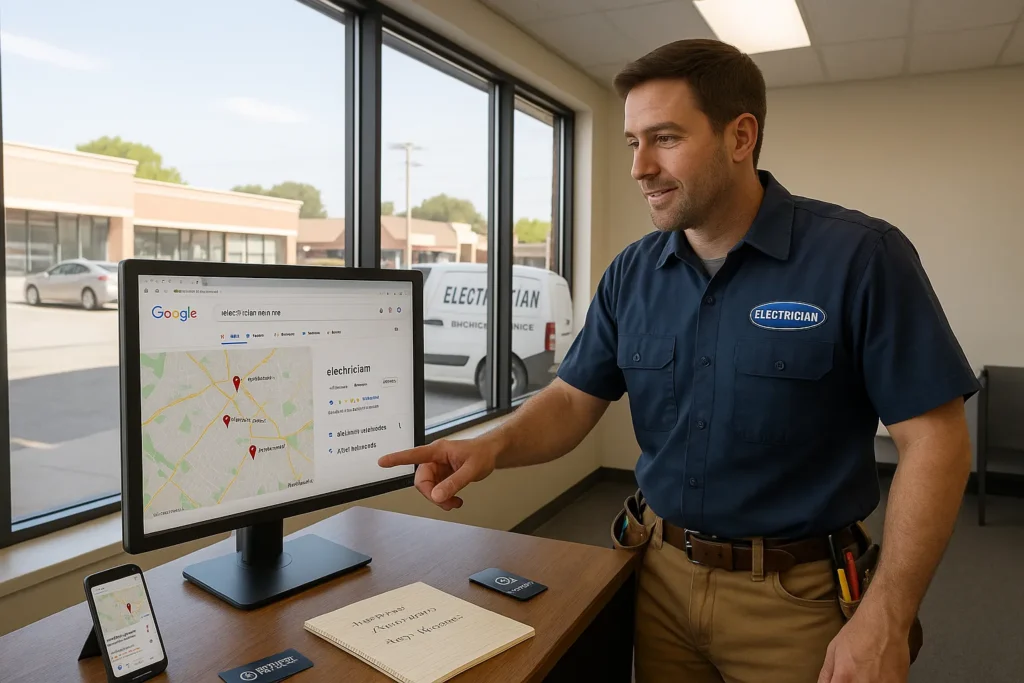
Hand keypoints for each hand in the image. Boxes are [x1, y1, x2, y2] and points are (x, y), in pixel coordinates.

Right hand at [378, 438, 497, 510]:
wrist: (491, 454)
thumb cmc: (482, 454)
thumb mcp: (471, 469)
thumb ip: (454, 483)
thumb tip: (436, 495)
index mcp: (438, 451)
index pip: (414, 454)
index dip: (397, 459)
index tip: (382, 462)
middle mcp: (435, 459)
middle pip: (421, 480)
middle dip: (432, 494)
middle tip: (447, 503)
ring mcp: (438, 468)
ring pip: (429, 488)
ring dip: (439, 499)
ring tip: (455, 503)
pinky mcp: (442, 475)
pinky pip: (436, 490)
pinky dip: (445, 498)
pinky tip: (456, 500)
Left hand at [818, 602, 909, 682]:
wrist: (885, 622)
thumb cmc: (859, 632)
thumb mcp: (833, 650)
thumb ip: (826, 674)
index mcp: (844, 678)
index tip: (839, 680)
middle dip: (850, 682)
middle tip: (853, 673)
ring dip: (866, 682)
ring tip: (867, 671)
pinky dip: (880, 682)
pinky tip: (878, 674)